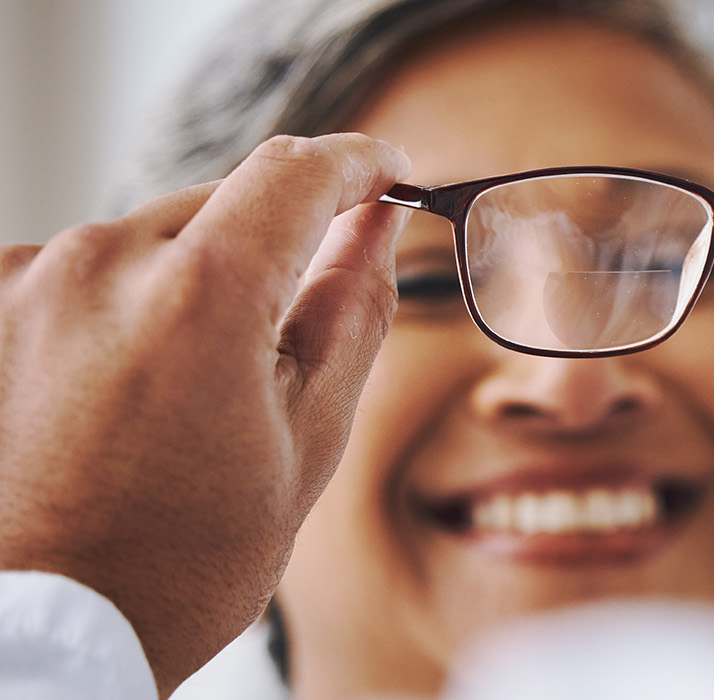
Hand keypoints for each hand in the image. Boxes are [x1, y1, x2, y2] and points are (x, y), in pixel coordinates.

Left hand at [0, 134, 410, 695]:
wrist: (36, 631)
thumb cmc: (178, 560)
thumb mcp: (307, 441)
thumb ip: (352, 310)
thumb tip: (376, 226)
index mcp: (202, 294)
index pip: (298, 172)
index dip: (358, 164)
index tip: (386, 175)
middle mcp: (98, 263)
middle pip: (218, 209)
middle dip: (262, 256)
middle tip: (271, 356)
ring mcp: (23, 282)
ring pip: (143, 244)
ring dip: (177, 291)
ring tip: (172, 405)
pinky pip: (73, 277)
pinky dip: (109, 315)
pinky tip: (111, 400)